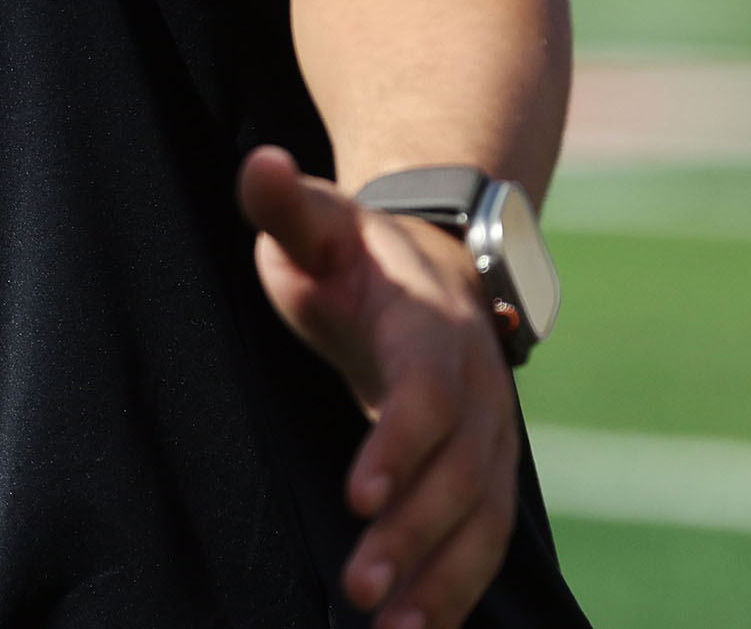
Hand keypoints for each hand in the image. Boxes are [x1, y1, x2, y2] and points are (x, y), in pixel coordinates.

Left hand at [240, 147, 519, 628]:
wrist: (429, 267)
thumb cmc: (350, 252)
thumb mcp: (316, 222)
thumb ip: (284, 203)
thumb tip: (259, 164)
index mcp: (431, 324)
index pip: (427, 391)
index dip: (401, 444)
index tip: (358, 495)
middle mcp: (476, 386)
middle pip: (460, 471)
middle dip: (415, 531)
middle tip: (361, 585)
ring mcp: (491, 435)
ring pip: (484, 518)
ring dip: (446, 578)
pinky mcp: (486, 474)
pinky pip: (485, 538)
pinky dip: (462, 587)